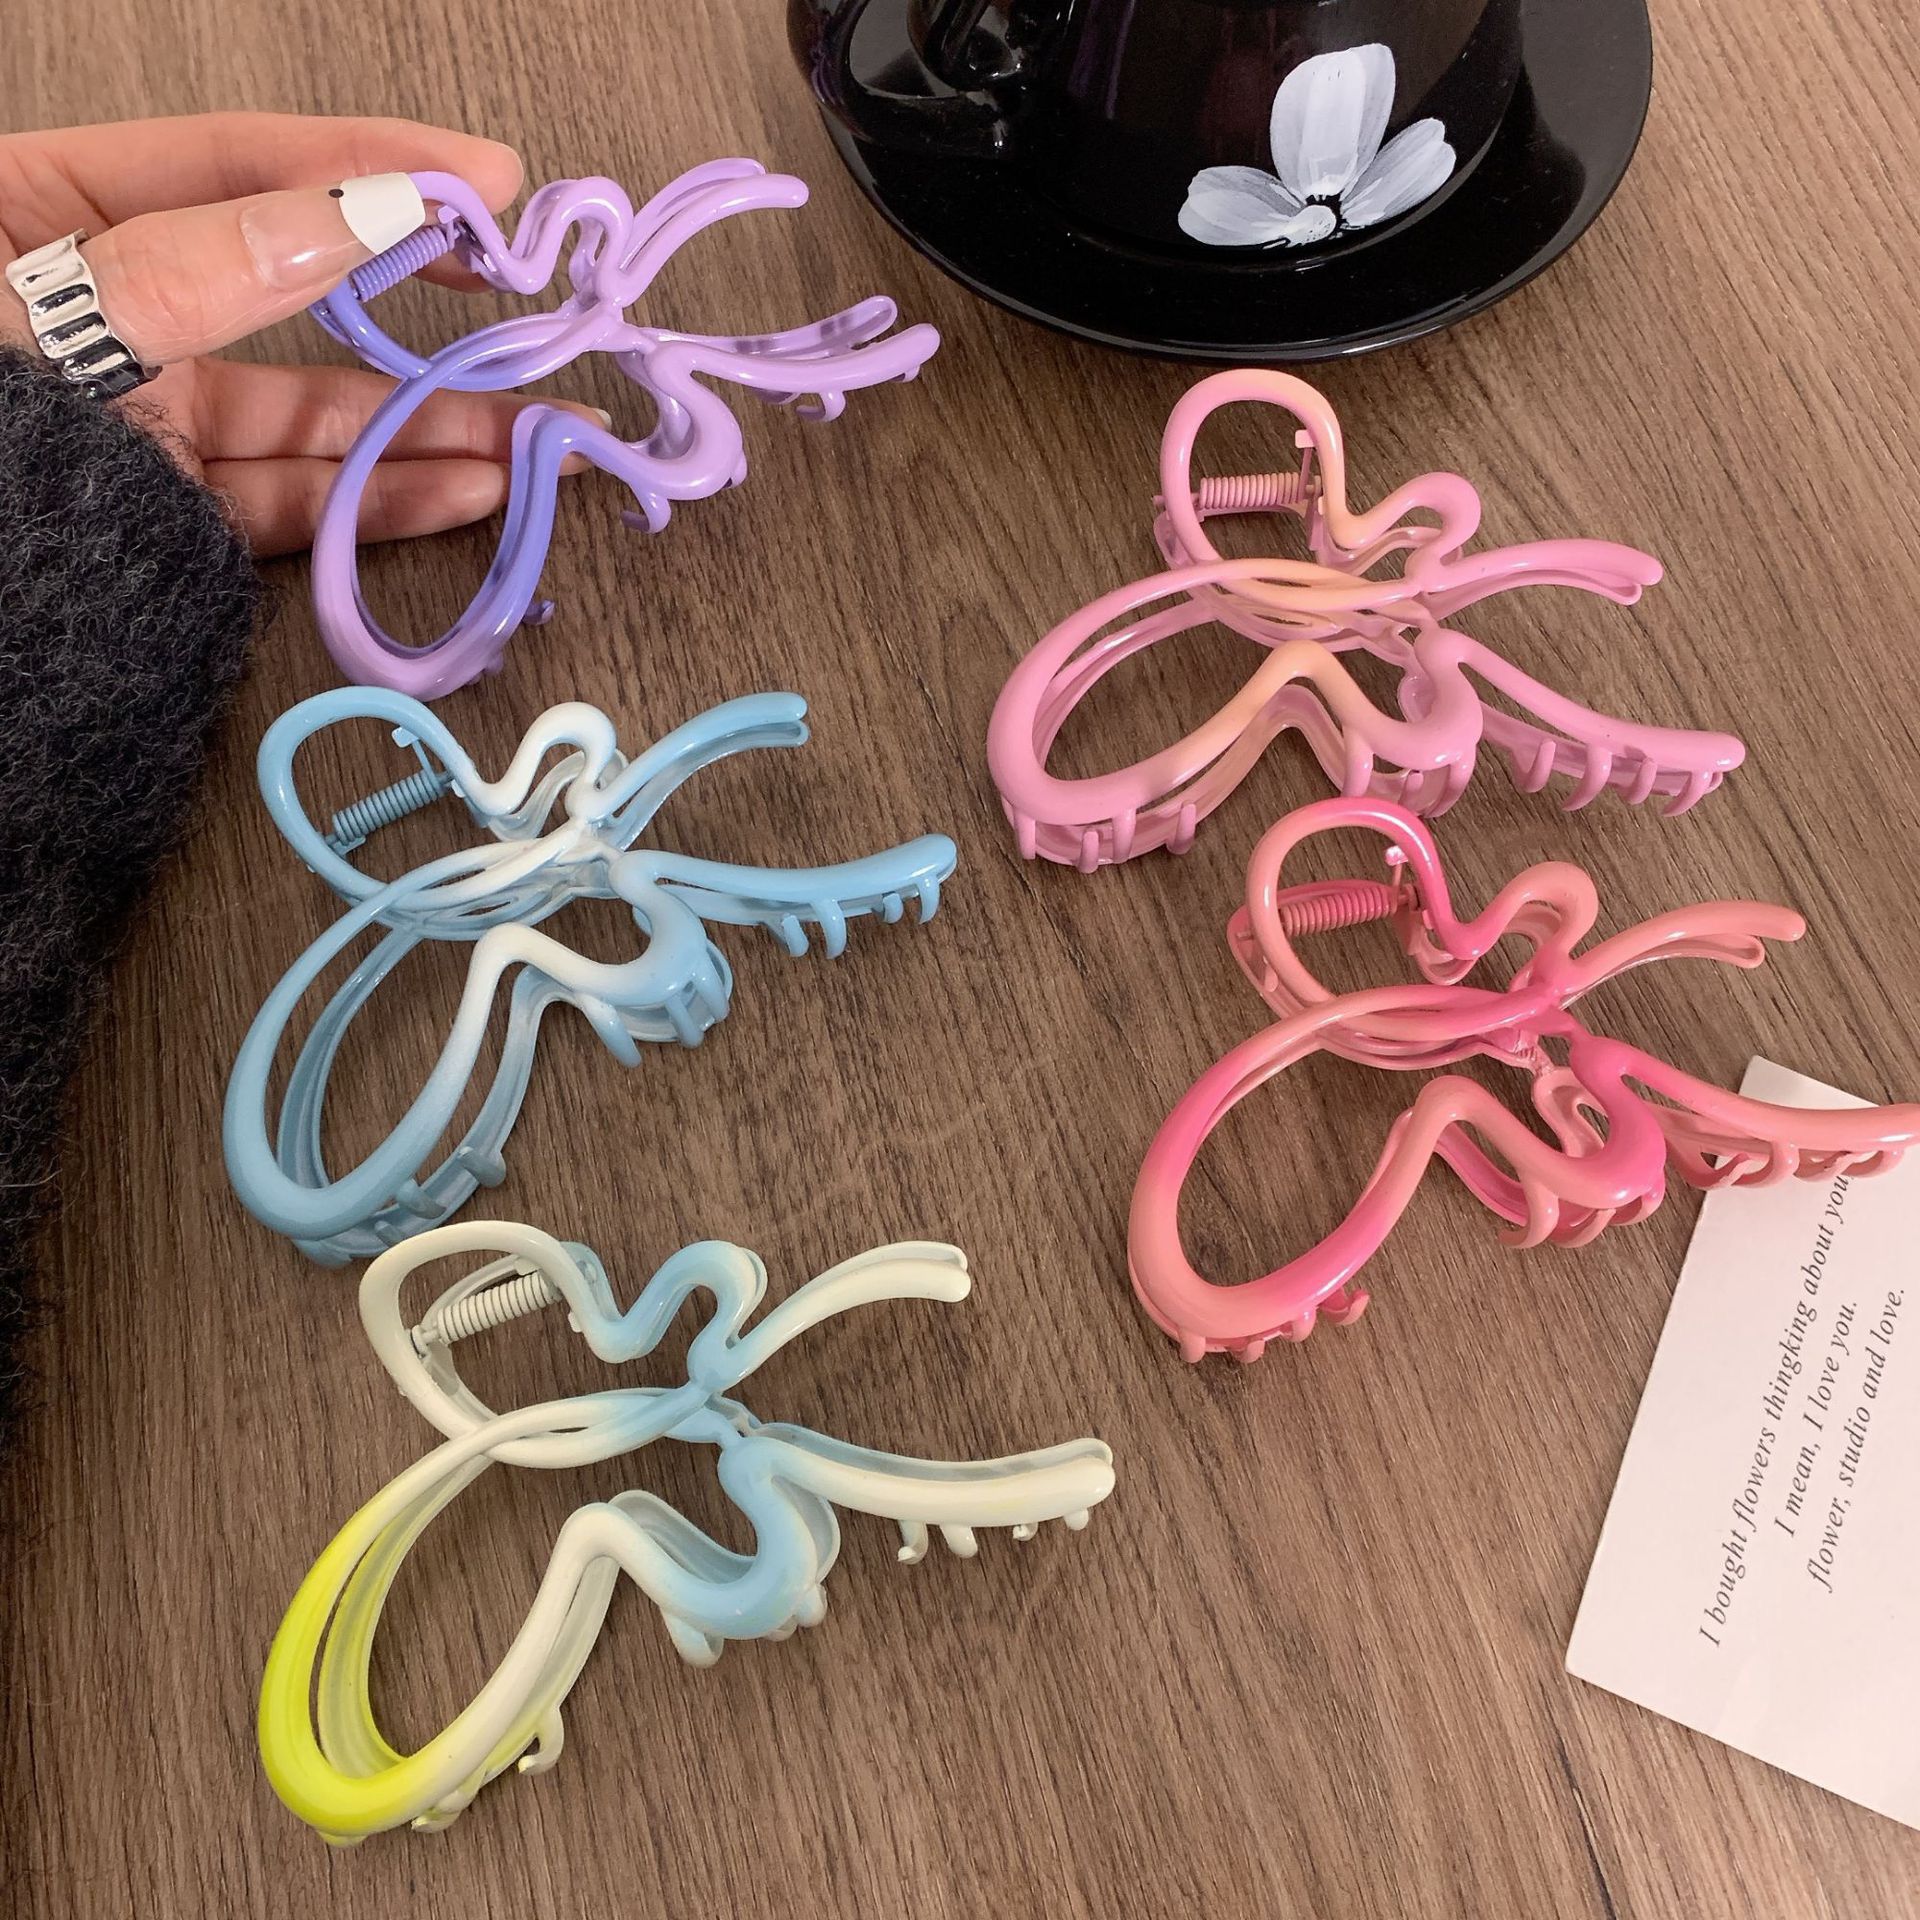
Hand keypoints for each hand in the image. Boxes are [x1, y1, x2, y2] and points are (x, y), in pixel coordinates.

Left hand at [0, 112, 598, 555]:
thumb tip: (351, 219)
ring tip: (535, 428)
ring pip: (308, 414)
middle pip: (294, 291)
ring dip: (428, 422)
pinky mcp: (166, 517)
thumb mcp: (31, 316)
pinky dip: (379, 503)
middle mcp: (110, 311)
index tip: (482, 183)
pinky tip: (463, 489)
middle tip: (531, 307)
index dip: (365, 165)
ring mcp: (143, 420)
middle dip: (422, 304)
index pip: (234, 166)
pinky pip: (289, 504)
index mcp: (47, 213)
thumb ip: (189, 272)